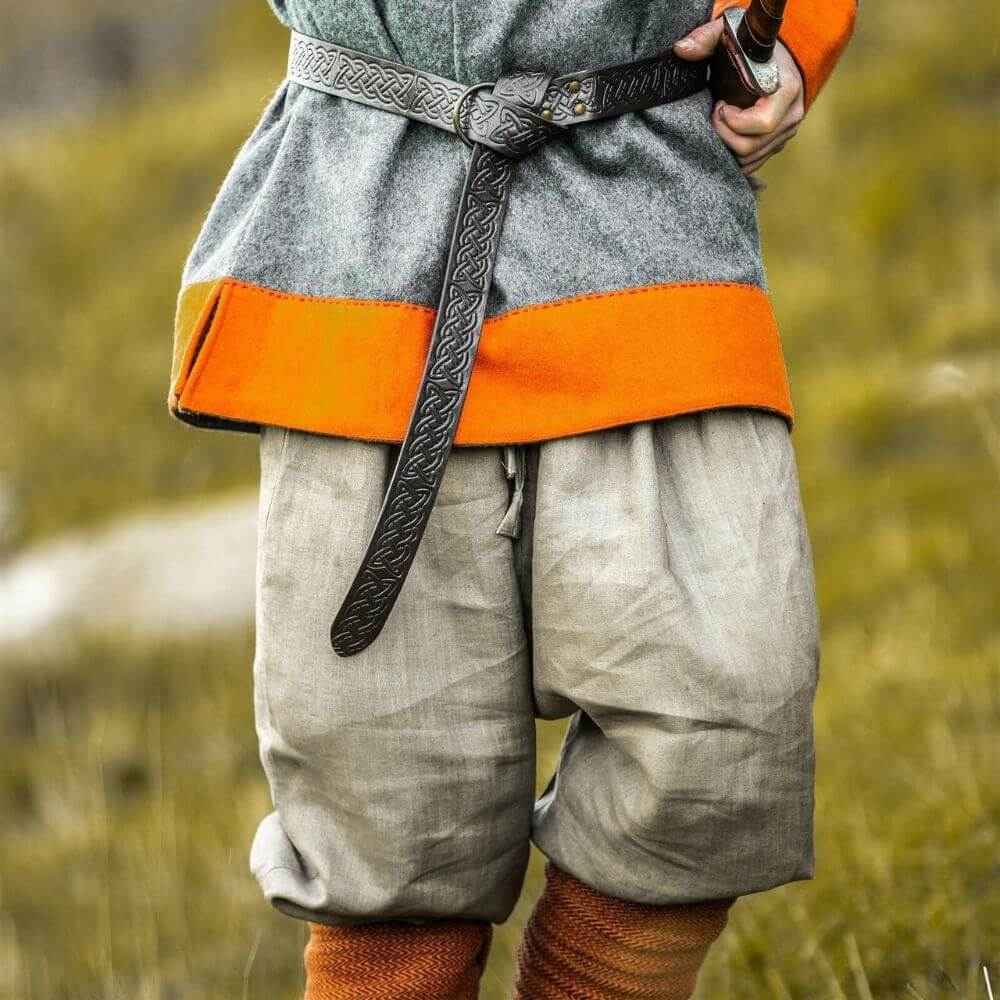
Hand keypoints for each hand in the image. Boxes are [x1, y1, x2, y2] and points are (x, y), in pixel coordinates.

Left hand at [672, 15, 804, 175]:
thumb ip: (706, 38)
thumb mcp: (731, 36)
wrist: (774, 57)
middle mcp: (791, 115)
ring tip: (721, 122)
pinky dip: (734, 156)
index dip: (733, 122)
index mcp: (786, 90)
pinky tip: (725, 136)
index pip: (762, 123)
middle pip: (751, 147)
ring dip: (727, 146)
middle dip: (724, 135)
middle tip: (716, 114)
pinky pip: (753, 164)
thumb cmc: (751, 48)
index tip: (720, 105)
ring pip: (750, 160)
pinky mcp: (777, 144)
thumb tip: (681, 49)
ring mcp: (786, 133)